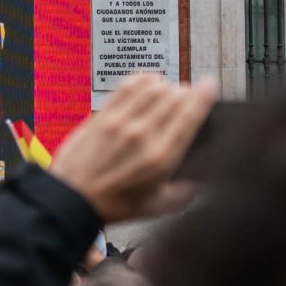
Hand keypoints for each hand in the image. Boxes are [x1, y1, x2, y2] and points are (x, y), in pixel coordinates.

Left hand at [49, 72, 217, 223]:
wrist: (74, 198)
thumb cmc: (116, 204)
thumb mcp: (160, 206)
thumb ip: (187, 190)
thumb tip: (203, 175)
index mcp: (161, 157)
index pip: (190, 114)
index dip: (205, 95)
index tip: (211, 85)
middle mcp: (143, 134)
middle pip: (174, 96)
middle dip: (186, 93)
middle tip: (188, 97)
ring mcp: (121, 121)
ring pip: (153, 87)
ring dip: (167, 85)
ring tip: (170, 92)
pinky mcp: (103, 114)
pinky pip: (128, 85)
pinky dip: (143, 79)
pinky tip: (149, 82)